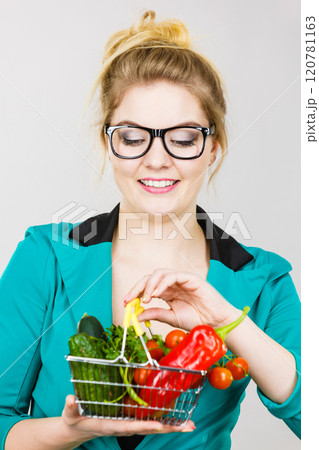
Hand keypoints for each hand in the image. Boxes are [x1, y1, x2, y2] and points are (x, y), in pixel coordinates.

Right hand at [62, 395, 194, 442]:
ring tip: (189, 423)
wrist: (77, 429)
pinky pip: (148, 421)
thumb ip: (71, 407)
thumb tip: (70, 399)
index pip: (131, 427)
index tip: (160, 425)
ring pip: (153, 426)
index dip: (146, 426)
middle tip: (189, 425)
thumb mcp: (70, 414)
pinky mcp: (130, 420)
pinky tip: (174, 417)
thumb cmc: (75, 420)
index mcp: (112, 425)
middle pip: (149, 428)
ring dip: (171, 425)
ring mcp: (128, 424)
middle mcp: (124, 426)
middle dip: (169, 428)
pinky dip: (163, 420)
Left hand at [124, 268, 239, 330]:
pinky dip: (162, 283)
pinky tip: (157, 294)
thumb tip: (137, 316)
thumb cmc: (198, 319)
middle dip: (137, 287)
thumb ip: (155, 314)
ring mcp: (181, 279)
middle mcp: (172, 284)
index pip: (147, 288)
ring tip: (145, 298)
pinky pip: (173, 275)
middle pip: (150, 278)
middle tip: (129, 299)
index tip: (125, 303)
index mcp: (167, 292)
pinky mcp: (190, 278)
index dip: (135, 293)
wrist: (217, 322)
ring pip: (159, 273)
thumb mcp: (171, 318)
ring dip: (149, 285)